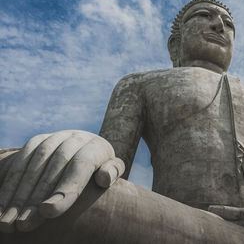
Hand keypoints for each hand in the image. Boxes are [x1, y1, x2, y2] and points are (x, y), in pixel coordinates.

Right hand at [0, 130, 124, 232]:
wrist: (89, 147)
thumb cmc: (101, 168)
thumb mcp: (113, 170)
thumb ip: (112, 172)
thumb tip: (103, 179)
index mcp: (97, 147)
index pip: (80, 167)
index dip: (64, 190)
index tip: (47, 212)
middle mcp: (75, 138)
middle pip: (54, 169)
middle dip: (36, 198)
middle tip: (24, 225)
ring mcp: (55, 137)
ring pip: (34, 164)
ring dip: (18, 193)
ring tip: (8, 221)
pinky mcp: (38, 140)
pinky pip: (21, 160)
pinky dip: (10, 182)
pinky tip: (3, 205)